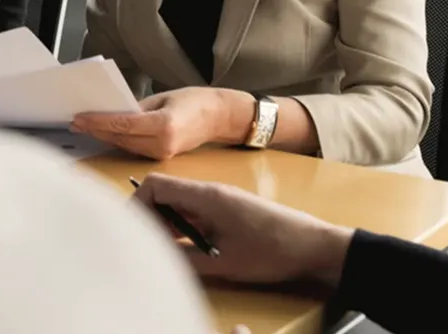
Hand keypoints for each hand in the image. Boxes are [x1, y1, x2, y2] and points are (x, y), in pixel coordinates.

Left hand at [69, 87, 252, 159]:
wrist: (219, 117)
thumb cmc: (194, 101)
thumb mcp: (162, 97)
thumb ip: (137, 107)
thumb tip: (112, 112)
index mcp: (164, 125)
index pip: (122, 125)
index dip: (98, 122)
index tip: (79, 118)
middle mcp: (162, 144)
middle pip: (120, 138)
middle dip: (96, 130)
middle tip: (75, 122)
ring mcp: (162, 154)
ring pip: (124, 146)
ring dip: (104, 137)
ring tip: (84, 127)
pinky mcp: (162, 158)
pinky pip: (134, 149)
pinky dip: (118, 141)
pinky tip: (104, 134)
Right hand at [133, 173, 352, 287]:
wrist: (315, 246)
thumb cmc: (273, 250)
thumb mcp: (225, 262)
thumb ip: (186, 259)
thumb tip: (156, 257)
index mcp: (206, 195)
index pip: (156, 185)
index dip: (137, 203)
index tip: (132, 230)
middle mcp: (210, 192)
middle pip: (164, 194)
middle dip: (149, 218)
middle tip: (145, 246)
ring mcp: (221, 201)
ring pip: (179, 206)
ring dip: (167, 226)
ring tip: (163, 252)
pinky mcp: (230, 211)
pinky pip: (196, 214)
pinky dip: (184, 229)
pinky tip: (187, 251)